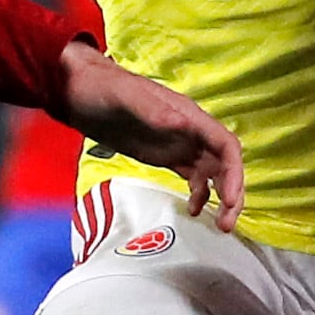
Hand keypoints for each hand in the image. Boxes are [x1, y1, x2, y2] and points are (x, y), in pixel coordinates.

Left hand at [53, 40, 244, 230]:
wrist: (79, 91)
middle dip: (233, 193)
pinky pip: (194, 177)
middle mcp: (190, 130)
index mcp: (188, 115)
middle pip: (225, 163)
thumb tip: (184, 124)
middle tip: (227, 223)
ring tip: (220, 225)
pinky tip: (194, 211)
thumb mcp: (125, 97)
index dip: (235, 173)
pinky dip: (200, 195)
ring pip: (214, 173)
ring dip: (221, 198)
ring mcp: (179, 144)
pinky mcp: (166, 156)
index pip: (226, 144)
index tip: (232, 199)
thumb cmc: (102, 89)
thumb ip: (152, 110)